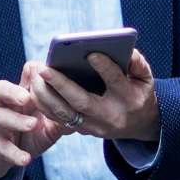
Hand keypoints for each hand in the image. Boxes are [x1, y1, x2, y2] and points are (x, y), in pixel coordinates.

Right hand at [0, 75, 65, 178]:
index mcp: (19, 97)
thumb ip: (61, 111)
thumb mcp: (47, 120)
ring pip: (1, 118)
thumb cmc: (30, 132)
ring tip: (32, 124)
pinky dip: (14, 154)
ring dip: (17, 121)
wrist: (5, 155)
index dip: (28, 75)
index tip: (43, 72)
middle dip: (12, 92)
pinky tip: (25, 158)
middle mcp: (5, 107)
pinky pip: (3, 149)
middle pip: (0, 90)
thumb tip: (84, 102)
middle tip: (26, 97)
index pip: (22, 76)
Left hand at [24, 50, 158, 142]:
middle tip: (44, 68)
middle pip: (82, 102)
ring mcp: (94, 127)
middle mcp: (110, 116)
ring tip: (34, 74)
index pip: (115, 82)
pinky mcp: (82, 130)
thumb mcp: (146, 78)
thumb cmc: (139, 92)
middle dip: (61, 85)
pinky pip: (58, 119)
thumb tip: (124, 49)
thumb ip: (137, 62)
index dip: (104, 67)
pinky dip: (44, 104)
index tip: (90, 53)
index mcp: (129, 100)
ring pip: (64, 114)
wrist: (138, 124)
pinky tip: (34, 86)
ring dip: (45, 95)